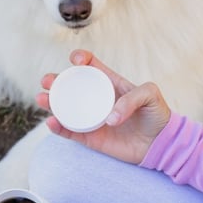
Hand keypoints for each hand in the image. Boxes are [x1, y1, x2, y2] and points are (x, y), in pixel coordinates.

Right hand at [36, 50, 171, 164]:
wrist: (160, 143)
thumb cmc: (157, 115)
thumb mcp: (150, 95)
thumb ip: (132, 99)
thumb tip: (109, 119)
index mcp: (108, 82)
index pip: (89, 66)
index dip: (80, 58)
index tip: (77, 61)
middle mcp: (96, 98)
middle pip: (69, 86)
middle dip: (55, 80)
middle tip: (48, 81)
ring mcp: (91, 118)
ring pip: (64, 108)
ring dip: (49, 102)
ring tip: (42, 98)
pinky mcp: (90, 137)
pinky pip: (69, 131)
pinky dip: (58, 127)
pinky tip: (51, 122)